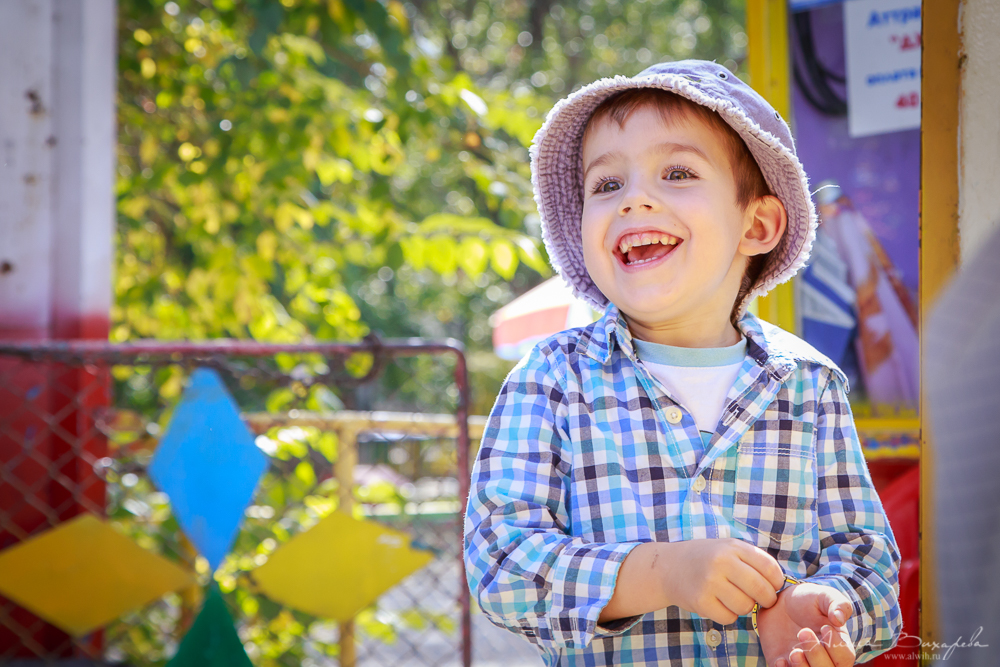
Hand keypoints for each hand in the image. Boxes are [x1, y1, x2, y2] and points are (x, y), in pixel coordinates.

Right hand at [661, 538, 784, 624]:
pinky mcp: (700, 601)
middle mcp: (722, 561)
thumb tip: (779, 586)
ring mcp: (710, 581)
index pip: (770, 568)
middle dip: (766, 600)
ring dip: (744, 607)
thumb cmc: (706, 559)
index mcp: (733, 547)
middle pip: (761, 590)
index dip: (776, 582)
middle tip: (759, 599)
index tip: (772, 587)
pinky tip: (718, 603)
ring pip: (746, 606)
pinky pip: (729, 617)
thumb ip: (753, 562)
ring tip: (732, 598)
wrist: (668, 566)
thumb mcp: (728, 549)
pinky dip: (727, 615)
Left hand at [757, 582, 854, 666]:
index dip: (836, 647)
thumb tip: (839, 618)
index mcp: (838, 644)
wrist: (780, 602)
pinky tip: (780, 660)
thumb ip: (837, 603)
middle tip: (803, 631)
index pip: (845, 657)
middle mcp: (823, 659)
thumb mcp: (824, 596)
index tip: (824, 627)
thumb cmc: (808, 600)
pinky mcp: (783, 664)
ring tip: (794, 652)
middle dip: (817, 656)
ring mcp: (803, 663)